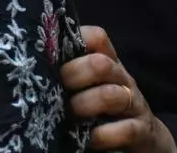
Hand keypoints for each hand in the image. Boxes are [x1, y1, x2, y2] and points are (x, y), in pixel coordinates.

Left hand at [62, 26, 176, 152]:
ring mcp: (134, 103)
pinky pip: (125, 130)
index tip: (54, 56)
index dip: (75, 40)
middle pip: (101, 64)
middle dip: (74, 75)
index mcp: (108, 62)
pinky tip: (89, 139)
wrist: (144, 136)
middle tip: (59, 88)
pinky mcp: (142, 131)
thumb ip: (70, 70)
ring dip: (85, 105)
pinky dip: (102, 135)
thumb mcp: (88, 84)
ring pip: (111, 95)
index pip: (97, 37)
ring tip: (71, 114)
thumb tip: (33, 62)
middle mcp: (122, 78)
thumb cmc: (104, 106)